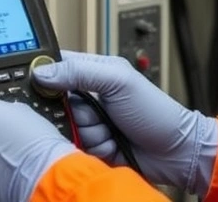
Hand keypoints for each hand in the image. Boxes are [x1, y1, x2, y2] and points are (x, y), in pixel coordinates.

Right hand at [32, 50, 217, 195]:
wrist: (174, 150)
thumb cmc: (155, 110)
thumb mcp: (118, 81)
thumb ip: (79, 71)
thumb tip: (43, 71)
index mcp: (92, 72)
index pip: (55, 67)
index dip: (45, 77)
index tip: (48, 88)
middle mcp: (88, 96)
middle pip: (57, 103)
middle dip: (78, 113)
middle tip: (99, 113)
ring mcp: (90, 122)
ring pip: (67, 128)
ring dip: (91, 132)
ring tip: (112, 130)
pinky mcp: (92, 145)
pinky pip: (78, 147)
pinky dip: (96, 148)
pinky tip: (114, 144)